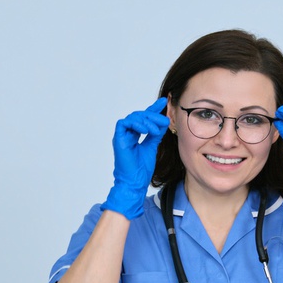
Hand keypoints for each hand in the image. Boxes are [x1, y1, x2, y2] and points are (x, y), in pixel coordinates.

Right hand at [101, 98, 169, 219]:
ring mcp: (122, 135)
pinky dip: (136, 124)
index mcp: (135, 134)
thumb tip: (163, 121)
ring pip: (133, 117)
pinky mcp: (118, 138)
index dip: (153, 109)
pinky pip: (124, 123)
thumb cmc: (141, 169)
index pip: (144, 118)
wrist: (135, 181)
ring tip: (156, 130)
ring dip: (147, 121)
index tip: (164, 101)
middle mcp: (127, 133)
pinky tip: (146, 130)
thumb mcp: (153, 146)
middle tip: (164, 120)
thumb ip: (156, 134)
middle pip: (140, 115)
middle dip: (153, 116)